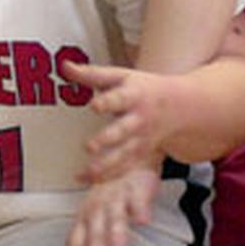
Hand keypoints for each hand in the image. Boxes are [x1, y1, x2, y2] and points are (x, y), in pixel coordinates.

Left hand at [62, 61, 179, 182]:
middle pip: (123, 131)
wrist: (180, 106)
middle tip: (89, 146)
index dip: (107, 102)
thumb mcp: (120, 76)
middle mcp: (138, 120)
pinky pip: (123, 168)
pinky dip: (106, 176)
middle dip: (107, 139)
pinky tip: (86, 180)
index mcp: (132, 96)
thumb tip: (64, 65)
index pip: (119, 99)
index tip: (95, 106)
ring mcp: (140, 139)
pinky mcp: (139, 154)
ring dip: (105, 165)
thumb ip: (91, 74)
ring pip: (123, 155)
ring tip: (87, 172)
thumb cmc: (142, 88)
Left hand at [66, 161, 160, 245]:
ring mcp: (117, 196)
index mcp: (87, 215)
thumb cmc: (109, 186)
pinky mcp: (136, 186)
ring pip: (116, 217)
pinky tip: (144, 221)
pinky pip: (139, 198)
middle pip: (96, 234)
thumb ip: (86, 234)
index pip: (77, 243)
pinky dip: (140, 208)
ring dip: (117, 236)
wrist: (128, 152)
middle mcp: (99, 207)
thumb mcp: (93, 210)